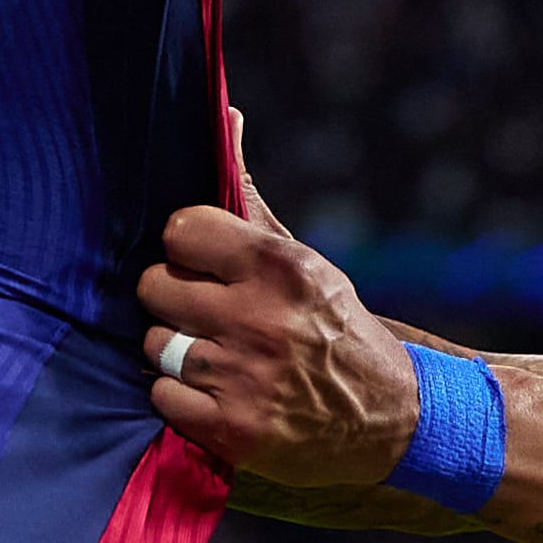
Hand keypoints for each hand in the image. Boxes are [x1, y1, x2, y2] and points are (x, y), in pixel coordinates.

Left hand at [139, 199, 421, 487]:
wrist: (388, 415)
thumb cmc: (333, 327)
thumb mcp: (304, 262)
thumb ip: (249, 198)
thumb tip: (223, 115)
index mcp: (281, 267)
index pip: (180, 231)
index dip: (185, 249)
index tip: (201, 265)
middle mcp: (261, 319)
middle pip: (154, 287)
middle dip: (172, 298)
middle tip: (204, 312)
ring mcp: (244, 377)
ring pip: (154, 343)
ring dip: (174, 349)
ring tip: (212, 353)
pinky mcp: (232, 428)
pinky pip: (162, 394)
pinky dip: (179, 395)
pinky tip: (211, 390)